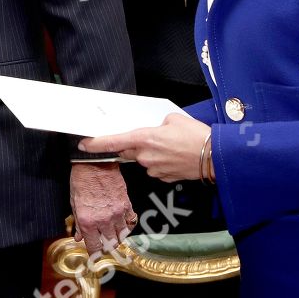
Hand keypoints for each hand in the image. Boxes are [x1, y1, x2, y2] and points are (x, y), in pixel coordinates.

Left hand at [69, 162, 136, 253]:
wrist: (95, 163)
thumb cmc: (81, 180)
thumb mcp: (74, 203)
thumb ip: (78, 223)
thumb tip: (79, 237)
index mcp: (88, 221)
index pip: (95, 247)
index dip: (95, 254)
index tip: (95, 255)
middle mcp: (104, 220)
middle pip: (110, 244)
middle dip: (106, 247)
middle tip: (104, 244)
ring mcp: (117, 213)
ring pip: (122, 236)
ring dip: (117, 238)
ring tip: (112, 235)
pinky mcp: (127, 205)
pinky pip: (131, 222)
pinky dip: (127, 226)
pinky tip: (122, 224)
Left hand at [79, 113, 211, 183]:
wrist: (215, 157)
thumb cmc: (197, 136)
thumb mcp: (174, 119)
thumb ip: (157, 124)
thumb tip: (154, 129)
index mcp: (144, 138)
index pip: (113, 142)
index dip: (96, 144)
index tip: (83, 144)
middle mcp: (145, 156)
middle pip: (129, 151)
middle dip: (135, 145)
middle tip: (154, 139)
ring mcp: (154, 169)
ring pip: (144, 160)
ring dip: (152, 153)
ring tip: (172, 147)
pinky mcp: (164, 178)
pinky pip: (156, 168)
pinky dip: (162, 162)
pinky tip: (176, 156)